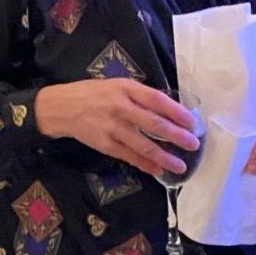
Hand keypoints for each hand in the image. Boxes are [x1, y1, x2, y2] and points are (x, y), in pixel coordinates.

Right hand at [34, 79, 197, 179]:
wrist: (62, 107)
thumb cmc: (94, 93)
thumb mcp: (117, 85)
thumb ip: (139, 95)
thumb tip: (167, 109)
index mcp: (126, 89)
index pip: (157, 100)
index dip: (176, 111)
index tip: (191, 121)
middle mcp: (121, 107)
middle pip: (154, 123)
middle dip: (176, 136)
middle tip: (193, 144)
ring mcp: (113, 128)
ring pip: (144, 145)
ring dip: (164, 156)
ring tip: (180, 165)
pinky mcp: (105, 145)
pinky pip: (129, 156)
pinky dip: (145, 164)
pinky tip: (158, 170)